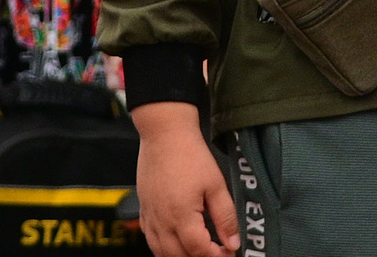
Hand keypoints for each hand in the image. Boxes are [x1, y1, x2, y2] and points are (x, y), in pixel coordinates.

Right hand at [133, 100, 236, 256]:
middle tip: (215, 252)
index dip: (216, 256)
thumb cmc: (189, 154)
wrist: (165, 133)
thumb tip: (232, 242)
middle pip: (178, 256)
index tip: (228, 252)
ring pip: (161, 252)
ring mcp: (150, 216)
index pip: (199, 251)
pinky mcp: (144, 209)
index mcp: (181, 215)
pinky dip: (162, 248)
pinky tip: (175, 242)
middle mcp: (162, 220)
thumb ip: (226, 217)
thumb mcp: (216, 185)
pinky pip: (150, 239)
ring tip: (197, 250)